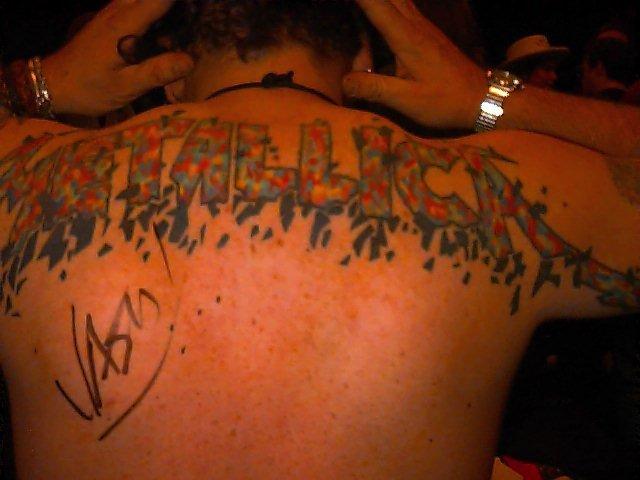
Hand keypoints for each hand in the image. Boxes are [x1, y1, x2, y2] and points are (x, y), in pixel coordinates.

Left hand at [42, 0, 193, 116]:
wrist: (53, 83)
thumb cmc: (88, 88)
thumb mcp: (124, 87)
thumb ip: (157, 72)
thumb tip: (190, 60)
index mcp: (125, 25)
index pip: (160, 0)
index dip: (183, 3)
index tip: (204, 9)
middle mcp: (119, 11)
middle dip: (175, 5)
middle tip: (198, 16)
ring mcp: (112, 11)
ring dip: (163, 6)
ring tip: (187, 19)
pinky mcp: (110, 18)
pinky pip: (137, 3)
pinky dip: (153, 8)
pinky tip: (166, 25)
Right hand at [343, 0, 485, 129]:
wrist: (481, 97)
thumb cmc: (445, 100)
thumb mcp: (408, 101)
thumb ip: (374, 89)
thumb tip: (345, 81)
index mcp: (406, 37)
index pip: (374, 3)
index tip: (332, 1)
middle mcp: (414, 23)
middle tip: (337, 5)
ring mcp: (422, 24)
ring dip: (375, 1)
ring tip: (359, 6)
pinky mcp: (426, 31)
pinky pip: (401, 6)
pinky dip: (384, 5)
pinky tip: (376, 12)